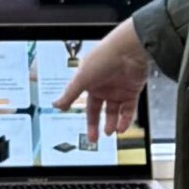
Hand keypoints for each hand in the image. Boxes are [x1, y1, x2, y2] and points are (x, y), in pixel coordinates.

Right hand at [55, 16, 151, 141]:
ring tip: (110, 132)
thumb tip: (56, 105)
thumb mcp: (82, 78)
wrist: (128, 50)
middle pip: (101, 110)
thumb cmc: (104, 57)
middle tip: (96, 138)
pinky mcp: (132, 90)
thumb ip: (69, 94)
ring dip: (112, 123)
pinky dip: (125, 120)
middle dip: (98, 125)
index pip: (88, 105)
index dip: (87, 120)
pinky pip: (129, 110)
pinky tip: (121, 127)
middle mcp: (104, 86)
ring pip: (115, 112)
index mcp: (90, 83)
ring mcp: (119, 89)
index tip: (86, 132)